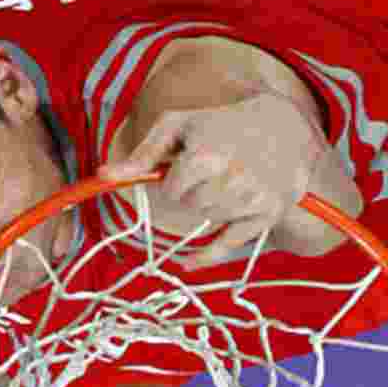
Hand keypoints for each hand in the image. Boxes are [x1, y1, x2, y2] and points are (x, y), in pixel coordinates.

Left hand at [99, 87, 327, 269]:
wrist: (284, 128)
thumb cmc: (223, 123)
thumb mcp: (180, 125)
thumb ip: (143, 153)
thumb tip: (103, 176)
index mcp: (206, 156)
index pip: (171, 190)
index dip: (174, 180)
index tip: (188, 167)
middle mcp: (231, 180)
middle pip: (191, 206)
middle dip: (194, 192)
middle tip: (211, 172)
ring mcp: (252, 200)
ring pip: (209, 220)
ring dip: (210, 207)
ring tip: (227, 182)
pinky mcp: (268, 214)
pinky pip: (229, 245)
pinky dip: (206, 255)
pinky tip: (187, 263)